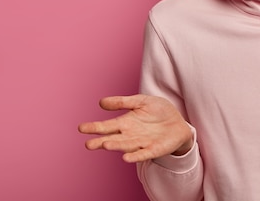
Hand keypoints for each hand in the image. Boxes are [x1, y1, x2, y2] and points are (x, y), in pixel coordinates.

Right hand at [78, 94, 193, 162]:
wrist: (178, 123)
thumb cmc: (159, 112)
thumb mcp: (141, 101)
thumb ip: (122, 102)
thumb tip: (101, 102)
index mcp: (125, 123)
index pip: (107, 126)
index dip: (94, 127)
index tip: (81, 128)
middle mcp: (130, 135)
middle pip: (113, 139)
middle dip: (101, 141)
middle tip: (88, 144)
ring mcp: (141, 143)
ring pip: (126, 146)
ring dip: (116, 146)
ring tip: (105, 144)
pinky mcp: (154, 149)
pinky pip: (143, 154)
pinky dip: (136, 156)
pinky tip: (126, 158)